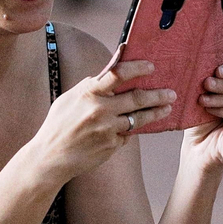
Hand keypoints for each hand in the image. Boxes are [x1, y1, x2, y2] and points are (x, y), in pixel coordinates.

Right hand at [33, 60, 174, 182]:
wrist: (51, 157)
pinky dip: (131, 129)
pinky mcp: (112, 145)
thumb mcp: (70, 98)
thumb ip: (92, 86)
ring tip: (167, 108)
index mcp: (89, 93)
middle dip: (158, 95)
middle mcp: (100, 110)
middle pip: (137, 98)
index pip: (118, 74)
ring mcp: (108, 129)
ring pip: (139, 118)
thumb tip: (112, 70)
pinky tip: (137, 126)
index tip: (151, 67)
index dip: (137, 68)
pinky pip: (128, 134)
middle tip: (171, 93)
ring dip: (156, 112)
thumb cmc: (58, 124)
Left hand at [182, 62, 222, 170]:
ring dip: (220, 98)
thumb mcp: (207, 98)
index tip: (216, 70)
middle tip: (206, 83)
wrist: (199, 149)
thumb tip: (209, 69)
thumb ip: (212, 83)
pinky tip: (209, 110)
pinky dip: (222, 111)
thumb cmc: (203, 121)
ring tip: (202, 99)